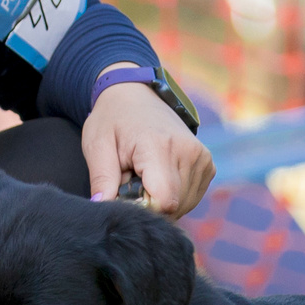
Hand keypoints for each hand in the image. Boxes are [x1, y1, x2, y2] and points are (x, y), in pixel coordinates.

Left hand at [82, 72, 213, 215]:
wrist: (136, 95)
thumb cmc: (113, 120)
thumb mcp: (97, 146)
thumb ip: (102, 180)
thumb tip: (102, 206)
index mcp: (159, 147)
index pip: (164, 202)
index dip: (143, 209)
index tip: (125, 195)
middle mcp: (188, 152)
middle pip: (173, 207)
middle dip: (149, 204)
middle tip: (130, 180)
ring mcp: (202, 158)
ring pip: (183, 205)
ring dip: (160, 200)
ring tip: (144, 175)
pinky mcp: (207, 164)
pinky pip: (191, 197)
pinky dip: (173, 194)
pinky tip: (158, 176)